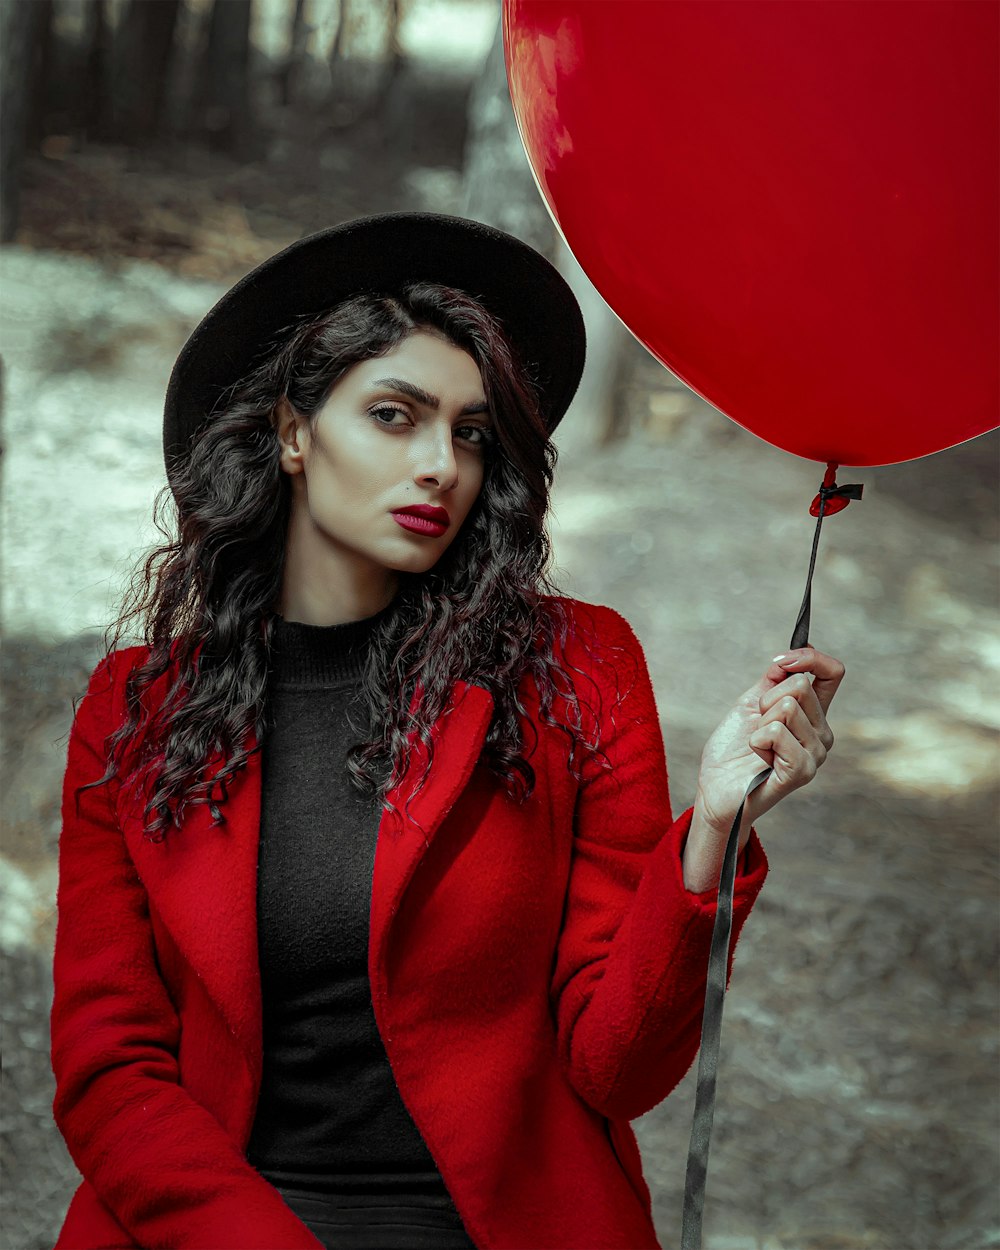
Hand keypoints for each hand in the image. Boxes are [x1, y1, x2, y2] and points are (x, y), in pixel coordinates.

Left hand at [684, 646, 844, 890]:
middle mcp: (822, 734)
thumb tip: (790, 655)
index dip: (809, 658)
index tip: (781, 660)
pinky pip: (777, 732)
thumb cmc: (733, 750)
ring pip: (787, 707)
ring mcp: (815, 755)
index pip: (832, 673)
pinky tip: (758, 757)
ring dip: (760, 723)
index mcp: (813, 716)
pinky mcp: (802, 772)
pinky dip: (757, 739)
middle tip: (757, 726)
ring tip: (757, 745)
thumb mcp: (751, 704)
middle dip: (766, 699)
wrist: (715, 789)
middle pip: (800, 686)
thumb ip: (773, 680)